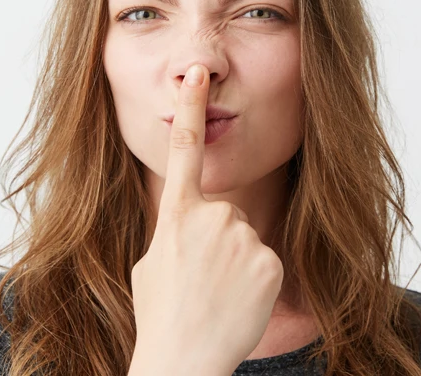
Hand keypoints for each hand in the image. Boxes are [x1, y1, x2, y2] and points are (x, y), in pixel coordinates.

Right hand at [128, 63, 283, 374]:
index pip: (184, 150)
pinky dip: (254, 280)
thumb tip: (190, 228)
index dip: (193, 108)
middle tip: (200, 278)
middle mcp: (211, 216)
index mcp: (176, 214)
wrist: (184, 356)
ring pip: (245, 238)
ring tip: (216, 293)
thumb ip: (173, 232)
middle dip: (216, 240)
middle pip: (225, 213)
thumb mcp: (151, 264)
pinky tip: (236, 301)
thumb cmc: (161, 314)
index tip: (198, 74)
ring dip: (235, 262)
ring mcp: (242, 237)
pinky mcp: (268, 260)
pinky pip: (264, 261)